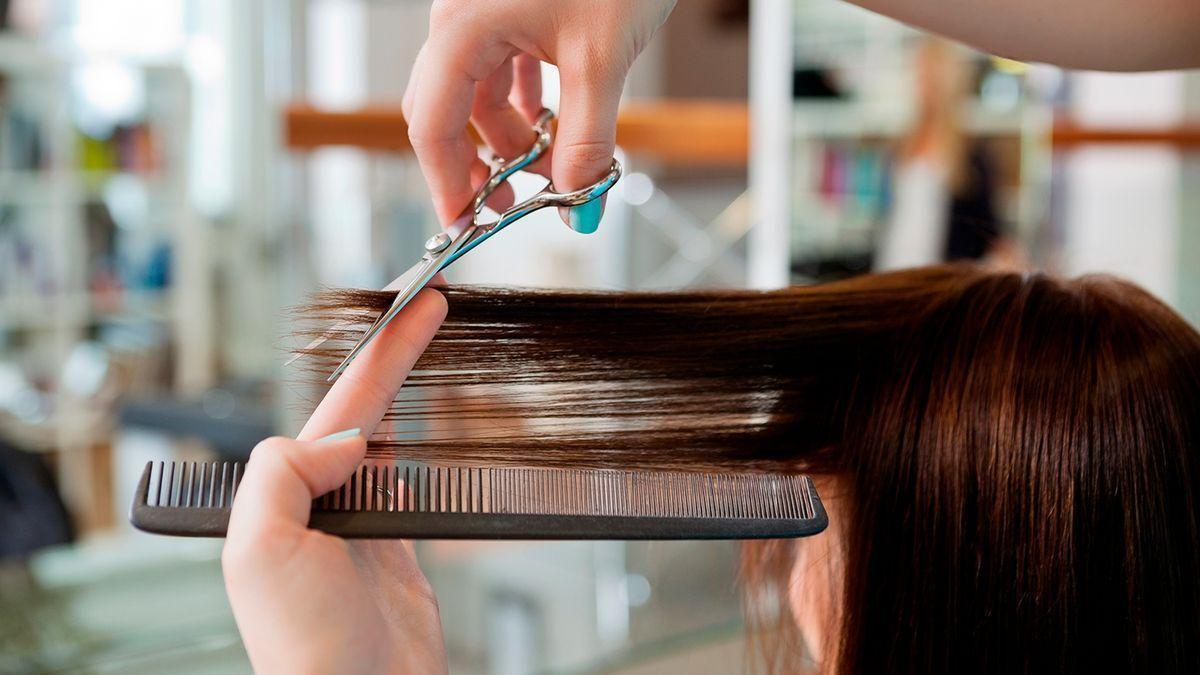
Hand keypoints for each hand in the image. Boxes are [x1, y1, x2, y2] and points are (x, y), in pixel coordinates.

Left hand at [222, 289, 448, 673]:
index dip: (380, 354)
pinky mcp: (397, 551)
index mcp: (283, 496)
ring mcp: (360, 526)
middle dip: (394, 356)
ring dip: (404, 391)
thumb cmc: (305, 651)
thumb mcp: (261, 550)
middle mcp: (319, 503)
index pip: (339, 407)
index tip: (412, 310)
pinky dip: (419, 446)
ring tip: (421, 344)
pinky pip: (409, 483)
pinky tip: (420, 426)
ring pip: (386, 439)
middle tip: (429, 306)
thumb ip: (285, 473)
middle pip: (364, 411)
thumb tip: (342, 439)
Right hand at [402, 0, 675, 224]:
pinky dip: (526, 106)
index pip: (431, 125)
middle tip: (511, 207)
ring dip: (510, 138)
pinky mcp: (513, 8)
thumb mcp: (602, 58)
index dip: (446, 182)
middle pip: (447, 111)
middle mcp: (462, 19)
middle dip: (478, 165)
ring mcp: (486, 12)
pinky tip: (552, 127)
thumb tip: (581, 203)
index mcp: (463, 27)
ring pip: (479, 93)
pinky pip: (503, 69)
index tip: (467, 226)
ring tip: (549, 171)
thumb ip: (589, 139)